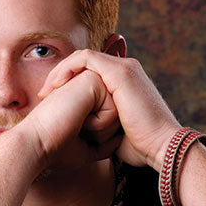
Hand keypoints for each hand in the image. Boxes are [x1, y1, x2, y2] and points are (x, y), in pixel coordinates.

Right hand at [17, 67, 122, 169]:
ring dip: (101, 130)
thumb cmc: (56, 149)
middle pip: (119, 116)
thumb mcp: (87, 148)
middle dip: (102, 134)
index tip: (73, 137)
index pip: (112, 122)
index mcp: (84, 99)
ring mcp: (89, 80)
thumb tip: (122, 138)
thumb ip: (105, 141)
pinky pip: (113, 109)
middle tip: (74, 130)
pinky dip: (100, 123)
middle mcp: (87, 87)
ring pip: (118, 112)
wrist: (36, 145)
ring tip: (76, 124)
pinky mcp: (91, 80)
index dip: (99, 139)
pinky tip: (79, 119)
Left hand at [38, 51, 179, 170]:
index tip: (50, 100)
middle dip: (60, 75)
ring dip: (61, 70)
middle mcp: (125, 70)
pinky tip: (57, 84)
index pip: (89, 72)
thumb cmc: (141, 147)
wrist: (162, 148)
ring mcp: (125, 68)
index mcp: (124, 83)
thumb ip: (100, 123)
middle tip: (43, 94)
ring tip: (47, 89)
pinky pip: (86, 58)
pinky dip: (68, 68)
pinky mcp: (121, 72)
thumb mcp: (113, 131)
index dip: (67, 82)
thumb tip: (84, 133)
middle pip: (83, 62)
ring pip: (82, 57)